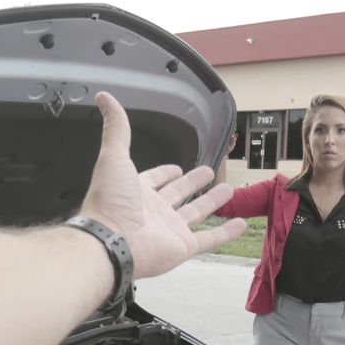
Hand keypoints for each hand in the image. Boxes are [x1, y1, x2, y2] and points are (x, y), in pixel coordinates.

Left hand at [79, 92, 243, 278]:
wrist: (112, 241)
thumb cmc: (109, 203)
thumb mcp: (113, 156)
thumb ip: (116, 128)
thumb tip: (105, 98)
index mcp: (137, 191)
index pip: (154, 179)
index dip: (165, 173)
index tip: (176, 168)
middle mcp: (154, 210)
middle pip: (179, 194)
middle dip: (193, 183)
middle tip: (208, 173)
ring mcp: (170, 229)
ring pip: (197, 213)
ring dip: (212, 203)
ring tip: (227, 190)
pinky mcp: (184, 246)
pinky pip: (210, 238)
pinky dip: (226, 232)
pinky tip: (239, 224)